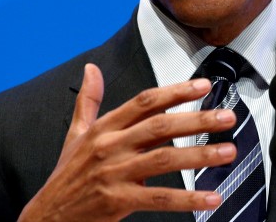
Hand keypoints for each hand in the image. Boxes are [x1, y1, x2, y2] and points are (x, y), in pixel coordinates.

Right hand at [18, 63, 236, 221]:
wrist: (47, 217)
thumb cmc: (66, 175)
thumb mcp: (75, 134)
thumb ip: (88, 101)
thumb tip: (90, 69)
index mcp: (104, 128)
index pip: (145, 102)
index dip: (175, 92)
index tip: (203, 86)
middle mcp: (110, 146)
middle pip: (160, 127)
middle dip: (198, 120)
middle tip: (227, 117)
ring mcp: (114, 173)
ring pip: (164, 160)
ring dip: (200, 156)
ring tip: (227, 152)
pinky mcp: (118, 201)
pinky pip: (160, 199)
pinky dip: (189, 199)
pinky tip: (212, 197)